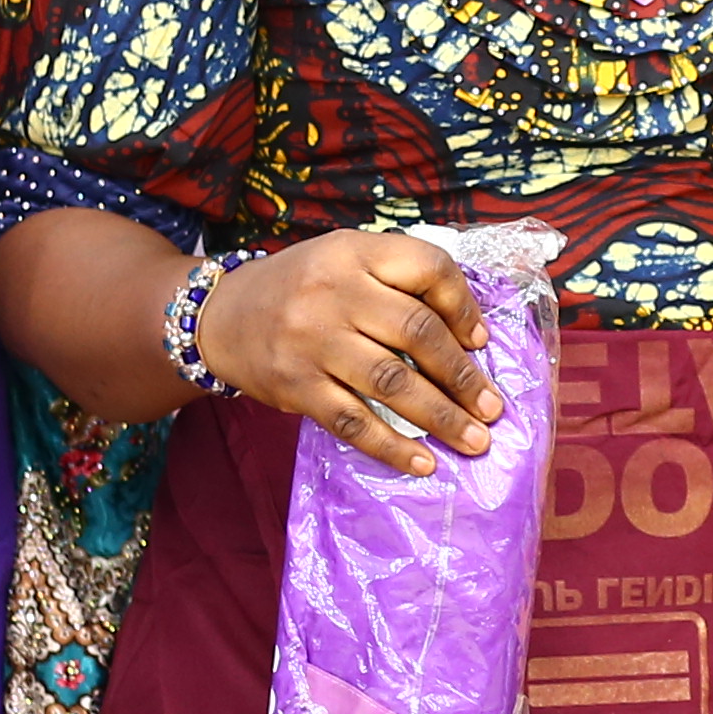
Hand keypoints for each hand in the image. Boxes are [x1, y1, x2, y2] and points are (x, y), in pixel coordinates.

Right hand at [195, 229, 503, 474]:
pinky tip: (423, 463)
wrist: (220, 316)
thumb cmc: (302, 289)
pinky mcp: (295, 386)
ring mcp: (311, 340)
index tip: (481, 342)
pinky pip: (354, 421)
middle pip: (416, 331)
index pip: (427, 267)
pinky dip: (393, 446)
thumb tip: (471, 335)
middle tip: (492, 408)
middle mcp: (333, 291)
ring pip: (392, 381)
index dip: (464, 306)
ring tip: (475, 440)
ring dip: (441, 416)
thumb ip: (399, 282)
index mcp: (353, 251)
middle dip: (463, 375)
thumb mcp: (345, 260)